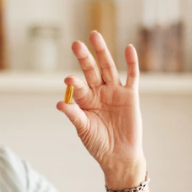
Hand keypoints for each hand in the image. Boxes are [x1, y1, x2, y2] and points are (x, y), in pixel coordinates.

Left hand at [56, 31, 144, 173]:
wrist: (119, 156)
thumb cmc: (98, 143)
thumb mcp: (84, 129)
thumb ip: (74, 115)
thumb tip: (59, 103)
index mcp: (85, 101)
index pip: (78, 87)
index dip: (74, 83)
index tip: (69, 80)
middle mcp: (99, 92)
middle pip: (91, 70)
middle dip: (84, 57)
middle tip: (76, 44)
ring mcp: (115, 92)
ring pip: (108, 68)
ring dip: (102, 52)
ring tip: (94, 35)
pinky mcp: (130, 95)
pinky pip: (131, 76)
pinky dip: (131, 62)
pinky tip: (128, 48)